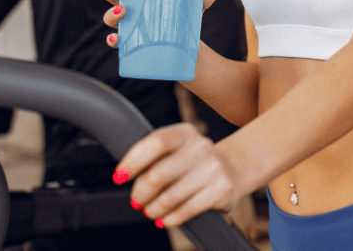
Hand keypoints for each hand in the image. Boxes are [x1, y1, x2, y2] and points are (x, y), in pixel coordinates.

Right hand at [101, 0, 218, 48]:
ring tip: (123, 9)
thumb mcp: (191, 6)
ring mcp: (128, 26)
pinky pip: (117, 43)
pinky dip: (113, 40)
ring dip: (112, 13)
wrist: (186, 49)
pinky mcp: (131, 44)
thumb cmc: (182, 18)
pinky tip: (115, 39)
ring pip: (110, 17)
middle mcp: (128, 7)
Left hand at [113, 123, 243, 227]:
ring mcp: (213, 168)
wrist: (232, 170)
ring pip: (170, 197)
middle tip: (136, 201)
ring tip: (149, 210)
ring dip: (153, 208)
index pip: (155, 143)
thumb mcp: (177, 150)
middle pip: (158, 174)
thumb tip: (124, 174)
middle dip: (140, 193)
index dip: (133, 161)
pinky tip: (164, 219)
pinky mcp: (221, 189)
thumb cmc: (193, 163)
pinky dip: (169, 219)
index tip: (119, 177)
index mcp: (185, 133)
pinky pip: (186, 210)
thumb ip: (154, 156)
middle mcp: (200, 147)